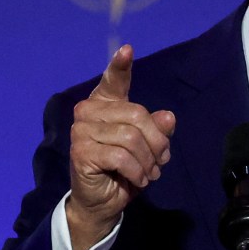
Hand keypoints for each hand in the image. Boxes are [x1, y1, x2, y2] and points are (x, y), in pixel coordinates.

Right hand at [67, 45, 174, 249]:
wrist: (103, 200)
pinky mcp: (81, 152)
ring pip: (131, 137)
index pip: (113, 81)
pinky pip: (122, 156)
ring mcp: (81, 131)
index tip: (127, 49)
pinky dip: (138, 170)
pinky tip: (140, 179)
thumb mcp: (149, 145)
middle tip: (162, 160)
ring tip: (150, 172)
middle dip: (157, 141)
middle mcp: (88, 112)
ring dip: (149, 160)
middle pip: (137, 114)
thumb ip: (158, 128)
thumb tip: (167, 117)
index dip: (120, 66)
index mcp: (105, 103)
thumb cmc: (126, 167)